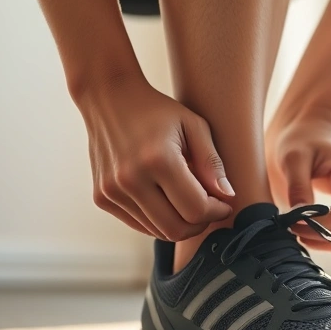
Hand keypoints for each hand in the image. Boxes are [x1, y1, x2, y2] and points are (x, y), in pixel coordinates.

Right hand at [78, 73, 233, 240]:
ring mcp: (112, 191)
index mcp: (158, 159)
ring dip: (180, 222)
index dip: (216, 212)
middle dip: (200, 224)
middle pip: (176, 229)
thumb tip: (228, 197)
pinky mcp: (101, 198)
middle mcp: (130, 179)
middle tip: (210, 208)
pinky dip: (158, 219)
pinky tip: (166, 198)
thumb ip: (212, 162)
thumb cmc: (157, 110)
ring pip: (157, 231)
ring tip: (187, 199)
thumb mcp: (193, 125)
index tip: (224, 203)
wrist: (107, 98)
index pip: (195, 209)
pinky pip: (139, 225)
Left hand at [266, 109, 330, 249]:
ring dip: (326, 242)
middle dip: (319, 235)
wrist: (318, 136)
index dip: (317, 225)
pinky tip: (311, 232)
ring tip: (299, 232)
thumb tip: (300, 218)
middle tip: (290, 229)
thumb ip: (298, 186)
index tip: (291, 223)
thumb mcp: (294, 158)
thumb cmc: (305, 142)